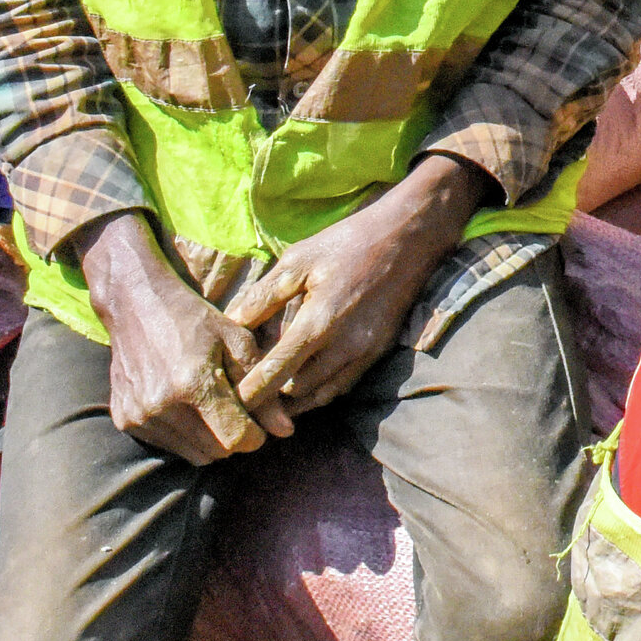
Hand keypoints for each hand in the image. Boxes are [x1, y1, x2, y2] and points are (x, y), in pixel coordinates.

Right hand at [85, 214, 271, 462]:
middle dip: (233, 437)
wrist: (136, 305)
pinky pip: (167, 446)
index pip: (236, 439)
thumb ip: (264, 390)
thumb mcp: (238, 343)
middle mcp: (161, 406)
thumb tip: (285, 432)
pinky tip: (183, 404)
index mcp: (192, 384)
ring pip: (192, 454)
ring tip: (209, 405)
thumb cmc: (194, 319)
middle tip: (235, 410)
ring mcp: (139, 415)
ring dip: (208, 439)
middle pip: (215, 452)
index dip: (254, 435)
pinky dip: (182, 435)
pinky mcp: (124, 420)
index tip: (258, 421)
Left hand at [224, 157, 483, 423]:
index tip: (230, 403)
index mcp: (318, 322)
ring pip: (321, 394)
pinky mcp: (378, 352)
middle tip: (247, 387)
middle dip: (270, 395)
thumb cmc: (349, 242)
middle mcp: (343, 347)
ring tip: (271, 395)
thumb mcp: (299, 259)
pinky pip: (343, 385)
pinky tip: (304, 382)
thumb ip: (264, 295)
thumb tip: (232, 322)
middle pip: (296, 391)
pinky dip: (320, 390)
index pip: (276, 372)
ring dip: (295, 397)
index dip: (250, 393)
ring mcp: (364, 352)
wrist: (409, 237)